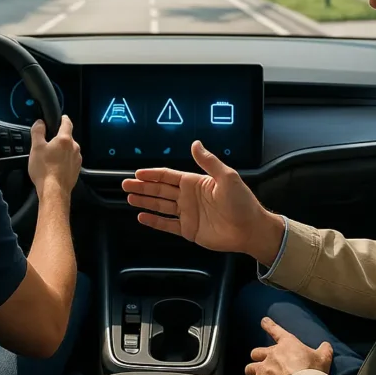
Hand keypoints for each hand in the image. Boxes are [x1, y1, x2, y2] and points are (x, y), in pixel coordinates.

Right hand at [28, 115, 81, 193]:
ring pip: (69, 150)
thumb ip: (38, 132)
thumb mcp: (36, 147)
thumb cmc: (45, 170)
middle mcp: (74, 148)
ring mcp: (77, 159)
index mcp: (65, 139)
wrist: (54, 191)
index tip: (62, 117)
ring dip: (61, 151)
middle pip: (67, 138)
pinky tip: (55, 167)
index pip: (67, 123)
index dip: (63, 119)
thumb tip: (40, 123)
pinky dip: (64, 161)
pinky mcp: (77, 169)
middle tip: (47, 144)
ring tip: (50, 158)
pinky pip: (70, 161)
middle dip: (59, 138)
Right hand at [121, 140, 284, 262]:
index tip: (138, 173)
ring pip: (160, 206)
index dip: (152, 174)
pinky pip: (167, 224)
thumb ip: (209, 162)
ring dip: (145, 202)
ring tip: (129, 198)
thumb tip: (195, 144)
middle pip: (160, 190)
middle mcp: (189, 197)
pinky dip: (154, 221)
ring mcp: (188, 214)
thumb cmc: (242, 202)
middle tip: (125, 184)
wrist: (250, 229)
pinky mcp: (188, 230)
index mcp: (196, 183)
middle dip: (143, 187)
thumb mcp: (227, 177)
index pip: (169, 176)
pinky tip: (142, 216)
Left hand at [244, 317, 333, 374]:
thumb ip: (324, 350)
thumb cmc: (312, 372)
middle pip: (256, 352)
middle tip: (263, 363)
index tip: (264, 321)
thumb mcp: (323, 358)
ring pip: (249, 369)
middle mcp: (271, 355)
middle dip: (258, 357)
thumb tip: (326, 345)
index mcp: (287, 345)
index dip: (269, 325)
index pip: (276, 330)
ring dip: (253, 373)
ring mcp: (262, 370)